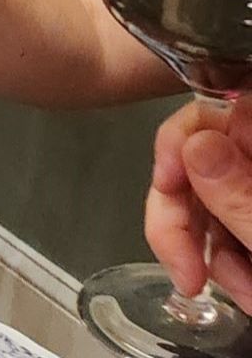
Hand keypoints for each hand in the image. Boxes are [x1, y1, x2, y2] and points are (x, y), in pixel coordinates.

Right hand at [148, 99, 251, 301]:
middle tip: (186, 273)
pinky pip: (226, 230)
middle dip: (184, 224)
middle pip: (196, 166)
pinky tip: (249, 291)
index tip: (165, 188)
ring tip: (246, 294)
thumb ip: (242, 196)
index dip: (176, 146)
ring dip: (212, 257)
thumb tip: (195, 144)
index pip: (209, 114)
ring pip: (207, 206)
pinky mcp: (251, 216)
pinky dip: (231, 265)